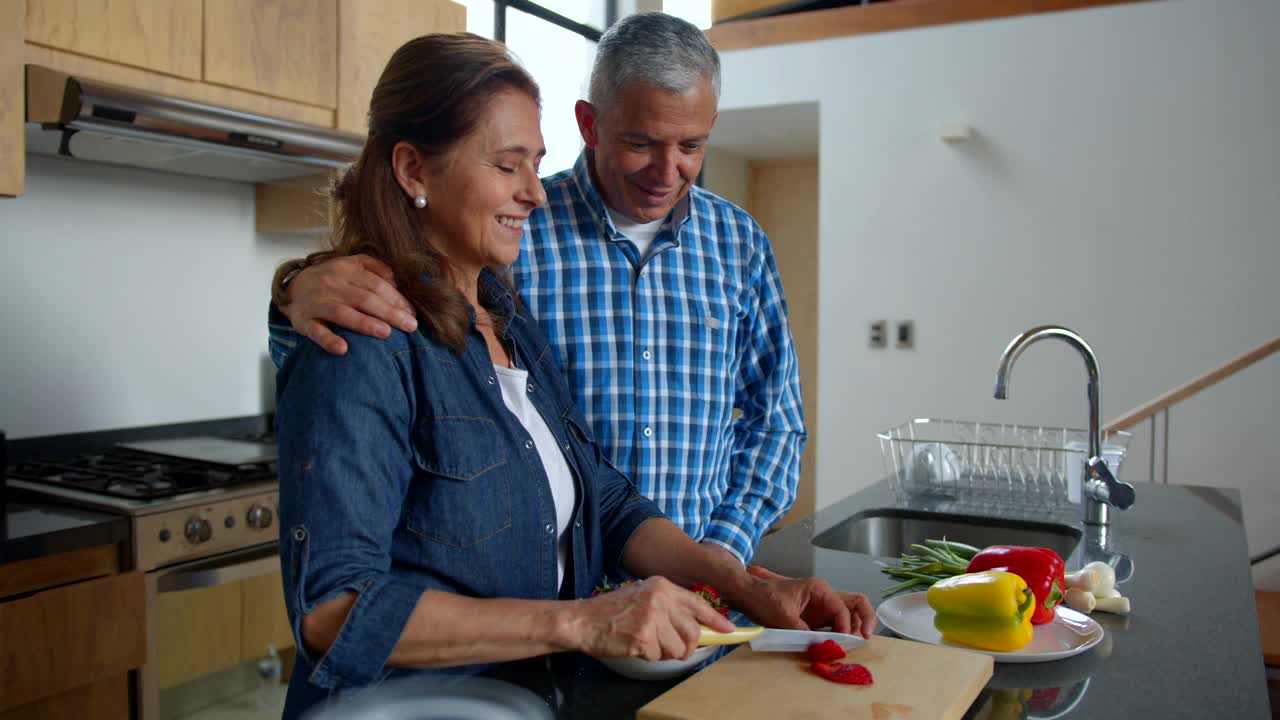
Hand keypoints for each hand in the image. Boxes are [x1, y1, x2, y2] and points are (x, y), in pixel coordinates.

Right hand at [279, 255, 416, 354]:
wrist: (291, 287)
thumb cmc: (330, 278)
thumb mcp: (349, 264)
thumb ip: (373, 267)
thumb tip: (396, 279)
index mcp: (345, 270)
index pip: (376, 285)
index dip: (396, 299)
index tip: (412, 313)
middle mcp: (331, 285)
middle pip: (364, 299)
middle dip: (390, 313)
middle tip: (410, 326)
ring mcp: (316, 303)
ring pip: (342, 313)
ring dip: (365, 323)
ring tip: (386, 333)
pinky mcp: (303, 321)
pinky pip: (316, 331)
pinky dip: (328, 340)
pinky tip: (343, 349)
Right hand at [571, 577, 735, 660]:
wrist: (582, 620)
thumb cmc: (611, 611)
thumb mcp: (643, 596)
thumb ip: (669, 606)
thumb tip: (695, 625)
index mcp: (661, 586)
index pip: (698, 603)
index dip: (715, 619)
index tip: (728, 629)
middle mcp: (660, 599)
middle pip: (692, 631)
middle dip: (687, 646)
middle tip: (673, 648)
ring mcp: (652, 617)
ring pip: (678, 648)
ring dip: (665, 653)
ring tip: (646, 643)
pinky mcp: (643, 637)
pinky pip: (659, 656)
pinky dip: (649, 656)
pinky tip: (634, 645)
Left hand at [746, 564, 876, 638]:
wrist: (748, 595)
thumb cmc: (763, 598)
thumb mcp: (783, 616)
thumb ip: (803, 632)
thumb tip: (819, 645)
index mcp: (819, 589)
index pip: (843, 609)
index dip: (845, 627)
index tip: (841, 642)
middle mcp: (825, 596)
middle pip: (856, 604)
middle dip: (865, 619)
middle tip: (867, 636)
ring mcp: (822, 607)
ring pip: (849, 615)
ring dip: (854, 629)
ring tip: (852, 645)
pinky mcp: (816, 619)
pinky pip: (836, 626)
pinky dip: (841, 635)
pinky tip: (838, 646)